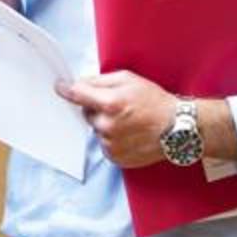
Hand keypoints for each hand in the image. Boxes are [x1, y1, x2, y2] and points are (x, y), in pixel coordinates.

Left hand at [57, 71, 176, 167]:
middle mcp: (107, 126)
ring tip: (128, 121)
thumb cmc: (155, 101)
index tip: (59, 87)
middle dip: (97, 107)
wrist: (177, 128)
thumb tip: (80, 82)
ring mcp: (111, 144)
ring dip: (105, 124)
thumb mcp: (129, 79)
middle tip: (118, 106)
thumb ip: (101, 80)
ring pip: (96, 129)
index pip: (77, 94)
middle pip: (87, 113)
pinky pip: (104, 144)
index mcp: (110, 104)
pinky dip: (112, 138)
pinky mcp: (116, 157)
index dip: (66, 89)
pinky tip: (129, 133)